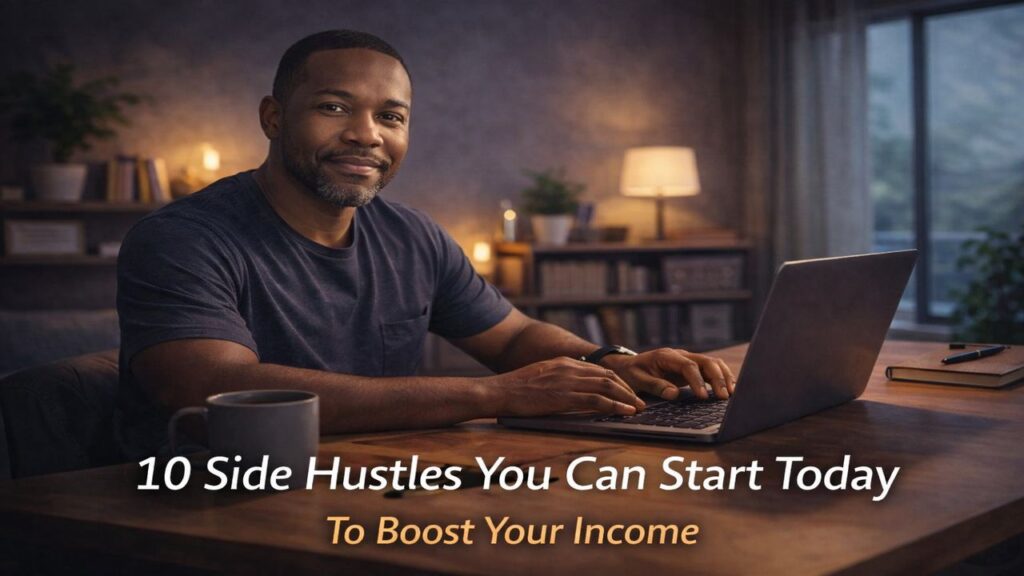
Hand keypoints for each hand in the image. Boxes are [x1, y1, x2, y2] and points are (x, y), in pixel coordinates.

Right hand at [487, 357, 644, 416]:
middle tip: (639, 401)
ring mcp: (567, 381)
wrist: (498, 392)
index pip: (599, 369)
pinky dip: (615, 405)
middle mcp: (569, 368)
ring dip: (627, 397)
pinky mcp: (564, 396)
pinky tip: (625, 412)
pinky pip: (597, 399)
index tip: (627, 392)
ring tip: (638, 407)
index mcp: (564, 363)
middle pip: (608, 375)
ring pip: (607, 385)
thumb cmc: (515, 389)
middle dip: (627, 389)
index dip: (617, 381)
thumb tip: (572, 391)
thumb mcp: (540, 378)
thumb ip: (559, 380)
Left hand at [601, 348, 736, 400]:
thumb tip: (674, 394)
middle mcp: (681, 355)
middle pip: (706, 362)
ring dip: (723, 377)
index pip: (688, 365)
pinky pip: (711, 369)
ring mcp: (688, 360)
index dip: (698, 381)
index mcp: (667, 356)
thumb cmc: (633, 373)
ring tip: (731, 394)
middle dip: (717, 378)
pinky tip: (729, 390)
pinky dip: (722, 378)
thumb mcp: (638, 380)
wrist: (629, 365)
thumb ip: (655, 386)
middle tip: (724, 397)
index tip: (703, 397)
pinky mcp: (692, 367)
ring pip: (713, 363)